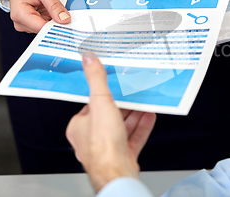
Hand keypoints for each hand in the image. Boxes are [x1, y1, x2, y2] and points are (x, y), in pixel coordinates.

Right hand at [4, 0, 70, 32]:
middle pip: (45, 30)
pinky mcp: (31, 23)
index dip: (57, 27)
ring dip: (54, 19)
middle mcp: (20, 22)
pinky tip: (50, 9)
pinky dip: (51, 18)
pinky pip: (45, 24)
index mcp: (20, 14)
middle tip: (61, 10)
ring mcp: (25, 23)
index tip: (69, 23)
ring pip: (46, 28)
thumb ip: (54, 5)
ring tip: (52, 6)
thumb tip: (64, 19)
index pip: (42, 29)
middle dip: (56, 22)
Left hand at [66, 52, 156, 192]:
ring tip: (144, 102)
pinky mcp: (123, 155)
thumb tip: (89, 59)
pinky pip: (134, 139)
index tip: (113, 87)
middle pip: (109, 116)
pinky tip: (149, 117)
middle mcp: (91, 139)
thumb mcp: (100, 101)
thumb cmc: (103, 143)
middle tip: (133, 94)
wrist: (117, 171)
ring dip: (135, 115)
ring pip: (122, 128)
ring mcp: (108, 149)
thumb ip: (96, 79)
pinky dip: (142, 127)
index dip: (104, 95)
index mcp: (79, 127)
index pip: (91, 106)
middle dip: (124, 106)